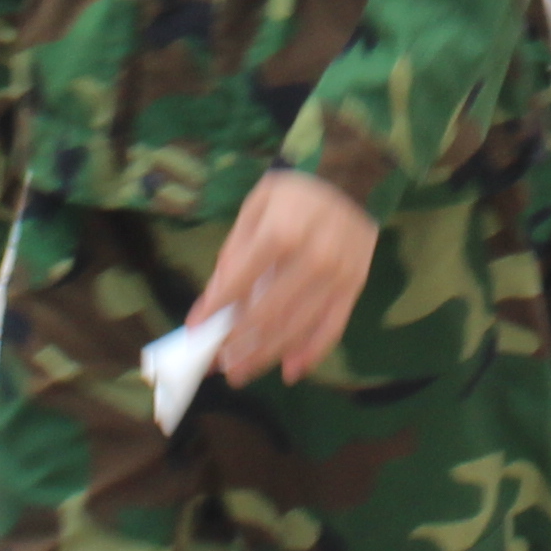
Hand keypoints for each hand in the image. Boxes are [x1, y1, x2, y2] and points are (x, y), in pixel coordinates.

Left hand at [202, 169, 376, 383]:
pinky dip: (311, 353)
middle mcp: (313, 257)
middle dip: (238, 343)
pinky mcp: (354, 286)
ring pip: (297, 327)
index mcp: (282, 231)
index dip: (215, 309)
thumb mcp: (256, 206)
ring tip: (241, 372)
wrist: (352, 177)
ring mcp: (337, 276)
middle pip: (268, 313)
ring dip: (266, 355)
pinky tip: (290, 371)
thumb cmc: (296, 192)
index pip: (240, 281)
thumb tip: (214, 299)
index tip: (195, 331)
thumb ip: (235, 251)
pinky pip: (332, 327)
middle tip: (218, 365)